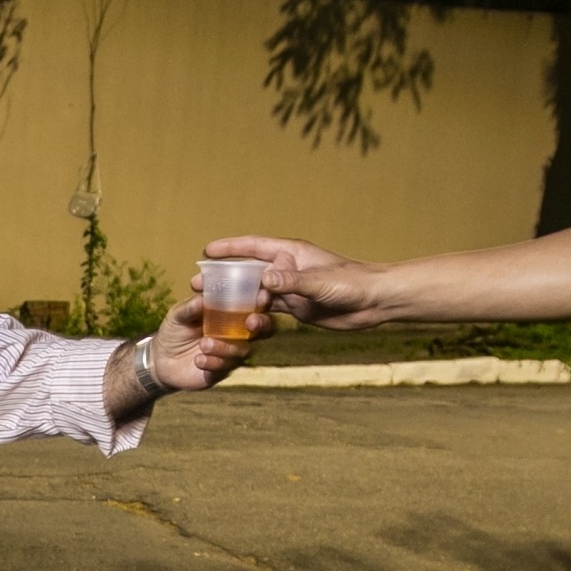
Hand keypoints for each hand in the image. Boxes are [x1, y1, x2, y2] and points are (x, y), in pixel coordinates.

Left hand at [143, 292, 263, 391]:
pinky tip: (198, 360)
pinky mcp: (221, 371)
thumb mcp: (178, 315)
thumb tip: (200, 298)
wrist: (161, 359)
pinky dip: (213, 363)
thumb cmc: (175, 330)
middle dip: (262, 324)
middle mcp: (237, 334)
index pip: (254, 305)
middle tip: (251, 322)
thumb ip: (190, 307)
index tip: (263, 296)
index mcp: (231, 314)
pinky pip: (225, 368)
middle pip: (264, 329)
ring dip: (226, 347)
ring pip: (242, 351)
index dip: (263, 301)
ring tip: (203, 344)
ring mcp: (231, 353)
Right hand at [201, 235, 386, 328]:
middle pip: (247, 270)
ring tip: (211, 308)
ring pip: (254, 291)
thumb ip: (290, 282)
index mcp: (290, 253)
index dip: (229, 248)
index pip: (253, 246)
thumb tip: (262, 280)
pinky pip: (267, 309)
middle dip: (223, 277)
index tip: (206, 251)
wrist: (373, 301)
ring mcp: (289, 287)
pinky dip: (251, 314)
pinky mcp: (295, 306)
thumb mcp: (318, 282)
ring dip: (234, 299)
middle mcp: (286, 268)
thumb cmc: (351, 284)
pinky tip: (235, 323)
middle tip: (197, 286)